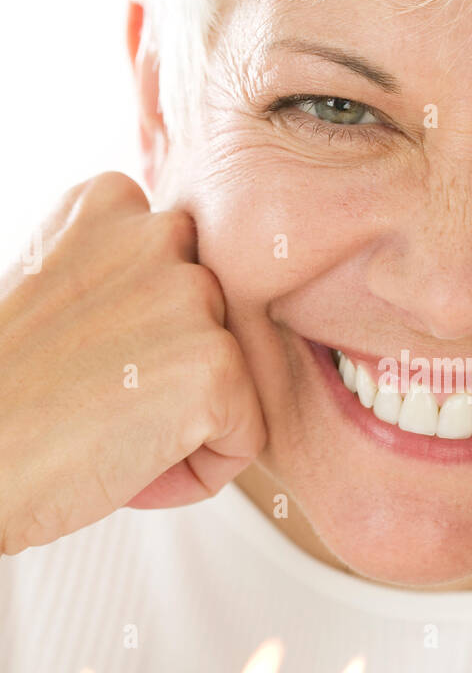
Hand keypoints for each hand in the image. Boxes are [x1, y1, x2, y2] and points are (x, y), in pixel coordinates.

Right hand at [0, 173, 266, 554]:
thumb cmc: (3, 396)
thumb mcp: (56, 294)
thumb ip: (123, 278)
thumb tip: (194, 307)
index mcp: (111, 201)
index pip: (185, 274)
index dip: (145, 340)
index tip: (81, 363)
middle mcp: (159, 230)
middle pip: (218, 326)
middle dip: (172, 377)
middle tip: (91, 404)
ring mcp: (191, 293)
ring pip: (234, 381)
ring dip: (186, 424)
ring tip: (105, 432)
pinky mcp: (217, 362)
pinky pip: (245, 437)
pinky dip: (197, 471)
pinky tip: (124, 464)